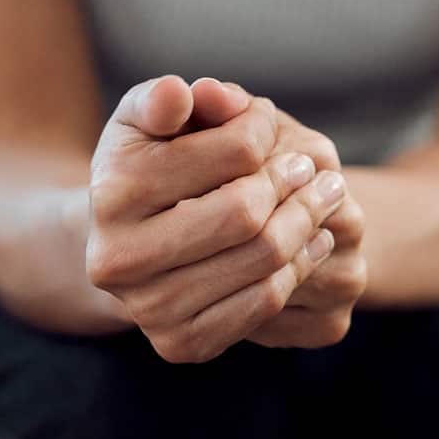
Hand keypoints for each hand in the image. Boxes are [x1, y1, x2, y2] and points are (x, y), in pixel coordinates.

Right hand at [86, 76, 347, 362]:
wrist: (125, 243)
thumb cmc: (148, 163)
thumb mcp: (150, 118)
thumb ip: (168, 98)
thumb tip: (185, 93)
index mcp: (113, 190)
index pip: (233, 151)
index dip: (264, 128)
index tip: (270, 120)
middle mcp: (118, 258)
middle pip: (247, 212)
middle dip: (295, 184)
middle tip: (316, 169)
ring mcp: (147, 309)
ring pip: (263, 261)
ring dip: (309, 223)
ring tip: (326, 197)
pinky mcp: (179, 344)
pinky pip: (264, 305)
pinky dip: (300, 267)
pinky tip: (314, 240)